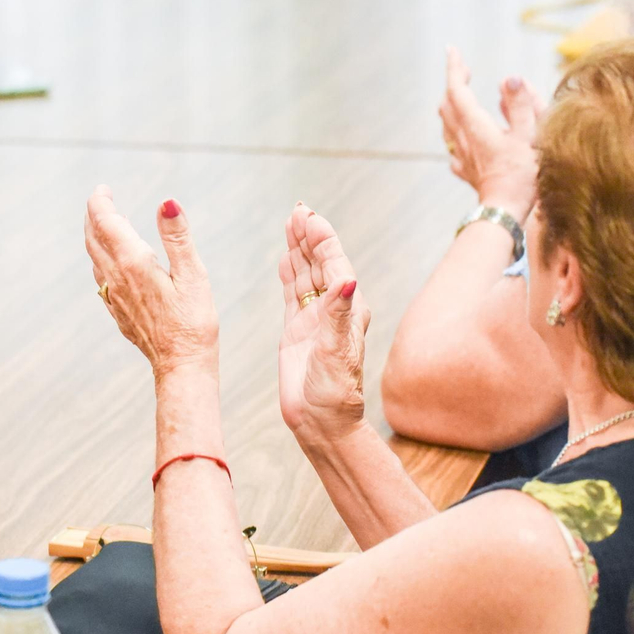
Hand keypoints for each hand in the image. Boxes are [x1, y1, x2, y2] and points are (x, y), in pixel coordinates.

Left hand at [84, 187, 217, 378]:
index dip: (100, 201)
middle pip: (93, 238)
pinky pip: (100, 277)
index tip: (104, 189)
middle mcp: (116, 279)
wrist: (181, 365)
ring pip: (94, 257)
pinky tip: (111, 261)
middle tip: (101, 199)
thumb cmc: (193, 322)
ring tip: (104, 222)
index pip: (105, 222)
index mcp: (133, 264)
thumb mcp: (193, 275)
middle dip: (94, 214)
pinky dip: (100, 258)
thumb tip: (167, 202)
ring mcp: (113, 297)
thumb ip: (177, 236)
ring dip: (94, 235)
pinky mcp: (117, 312)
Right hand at [277, 204, 370, 441]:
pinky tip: (285, 257)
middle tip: (297, 210)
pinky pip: (292, 293)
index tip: (308, 215)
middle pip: (319, 262)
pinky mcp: (297, 330)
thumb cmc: (336, 392)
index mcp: (348, 307)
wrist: (322, 422)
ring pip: (305, 274)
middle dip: (309, 235)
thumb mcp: (338, 351)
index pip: (334, 262)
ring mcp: (314, 318)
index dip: (321, 238)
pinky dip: (289, 273)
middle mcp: (333, 309)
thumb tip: (347, 280)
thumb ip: (339, 314)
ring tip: (290, 223)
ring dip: (298, 249)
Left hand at [439, 47, 541, 217]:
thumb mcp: (528, 136)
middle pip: (448, 104)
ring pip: (447, 124)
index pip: (456, 89)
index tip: (452, 50)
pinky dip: (456, 133)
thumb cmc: (521, 176)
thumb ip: (520, 105)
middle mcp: (463, 139)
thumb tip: (509, 78)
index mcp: (475, 126)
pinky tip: (463, 137)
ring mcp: (461, 156)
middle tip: (464, 69)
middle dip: (453, 83)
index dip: (454, 68)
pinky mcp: (466, 171)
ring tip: (460, 96)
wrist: (505, 212)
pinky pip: (453, 147)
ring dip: (451, 105)